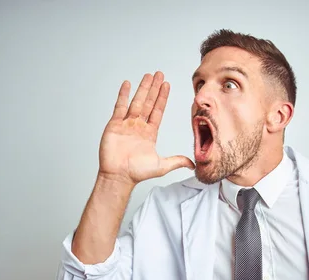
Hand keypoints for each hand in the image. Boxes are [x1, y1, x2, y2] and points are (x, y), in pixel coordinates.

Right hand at [98, 71, 194, 185]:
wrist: (119, 176)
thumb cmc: (137, 172)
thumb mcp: (162, 165)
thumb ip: (177, 161)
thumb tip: (193, 164)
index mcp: (149, 133)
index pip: (158, 111)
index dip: (162, 98)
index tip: (166, 85)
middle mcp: (138, 126)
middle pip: (148, 103)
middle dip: (154, 88)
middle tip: (159, 74)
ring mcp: (126, 124)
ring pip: (136, 102)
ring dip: (142, 88)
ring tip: (148, 75)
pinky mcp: (114, 125)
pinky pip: (120, 107)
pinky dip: (123, 95)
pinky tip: (128, 84)